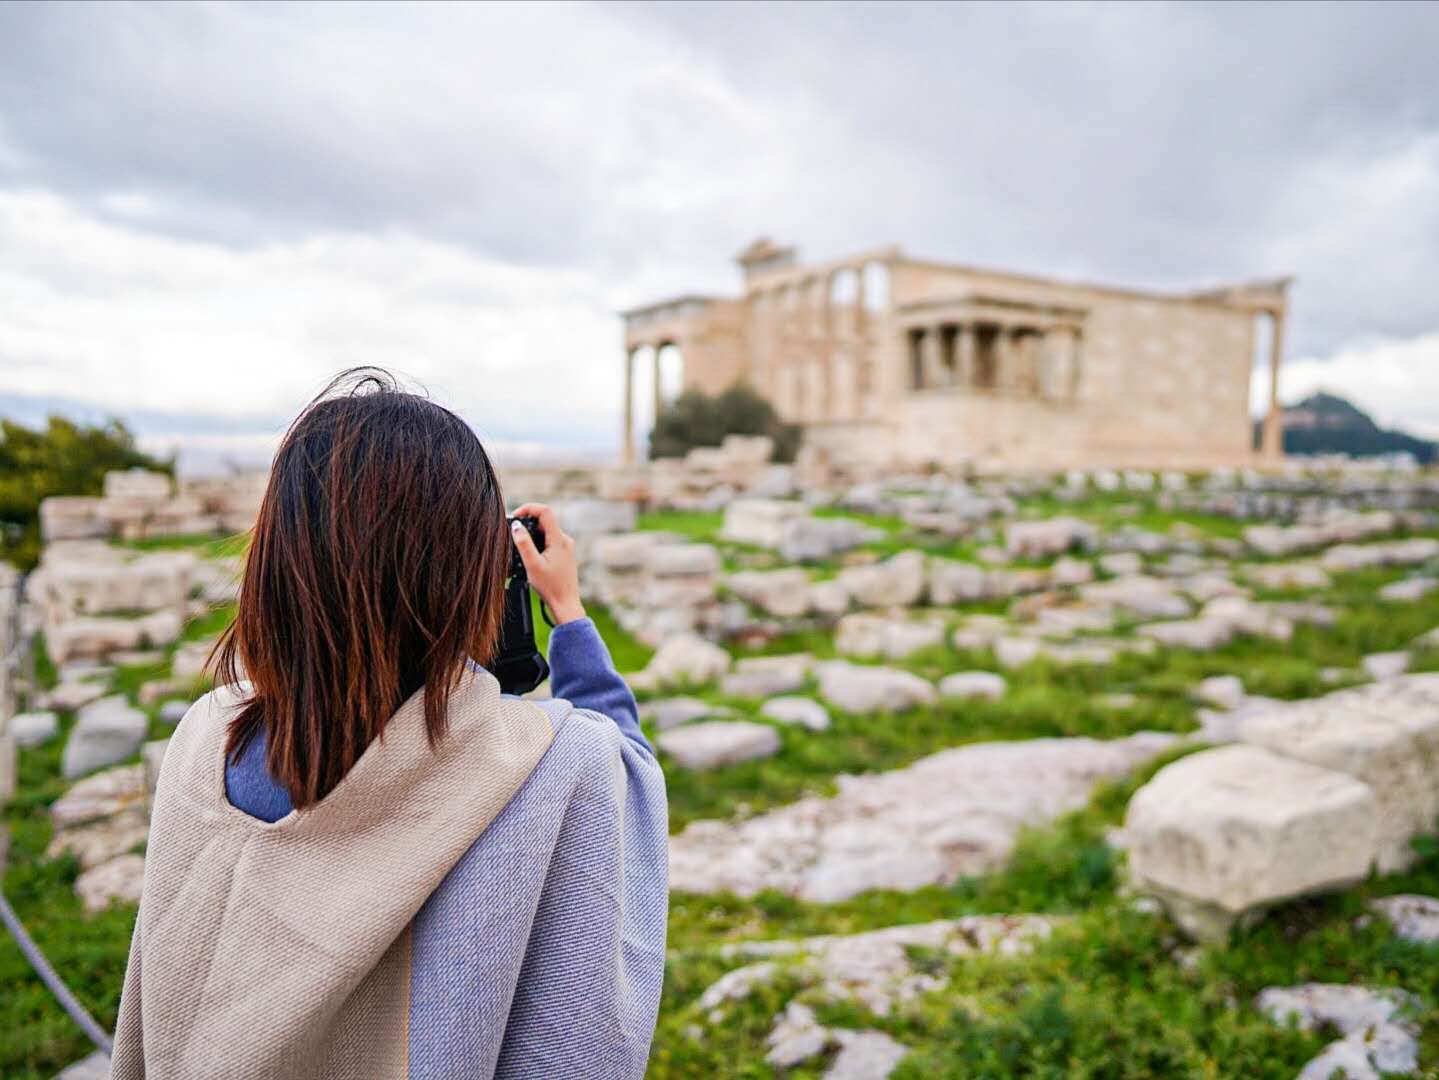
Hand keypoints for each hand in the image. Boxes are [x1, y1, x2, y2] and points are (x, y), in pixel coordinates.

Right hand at [511, 503, 585, 624]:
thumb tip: (516, 526)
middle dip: (528, 523)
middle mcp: (565, 540)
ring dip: (533, 534)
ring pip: (547, 531)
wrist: (565, 603)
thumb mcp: (532, 565)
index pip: (545, 511)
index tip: (515, 516)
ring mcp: (567, 547)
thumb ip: (524, 544)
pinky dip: (539, 542)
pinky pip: (550, 540)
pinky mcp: (565, 553)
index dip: (528, 508)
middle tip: (513, 533)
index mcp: (559, 540)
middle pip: (545, 520)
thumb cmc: (550, 587)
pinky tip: (531, 556)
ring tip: (521, 548)